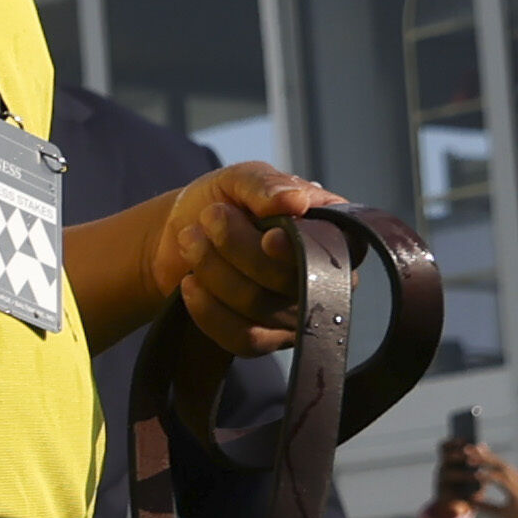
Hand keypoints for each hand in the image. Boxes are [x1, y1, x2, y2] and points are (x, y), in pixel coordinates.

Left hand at [128, 158, 338, 353]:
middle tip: (209, 217)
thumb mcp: (239, 179)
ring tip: (190, 238)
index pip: (337, 250)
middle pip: (289, 280)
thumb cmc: (221, 202)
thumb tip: (297, 201)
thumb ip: (266, 185)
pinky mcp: (265, 338)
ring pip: (260, 306)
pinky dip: (209, 310)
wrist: (179, 232)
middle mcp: (323, 277)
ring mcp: (295, 313)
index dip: (300, 250)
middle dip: (238, 246)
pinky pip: (244, 338)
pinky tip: (189, 283)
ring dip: (214, 269)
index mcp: (330, 232)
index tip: (268, 236)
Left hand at [429, 436, 517, 517]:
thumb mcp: (501, 512)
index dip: (487, 458)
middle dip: (483, 454)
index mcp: (515, 482)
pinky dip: (489, 477)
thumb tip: (472, 503)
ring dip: (484, 461)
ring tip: (468, 458)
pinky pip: (502, 481)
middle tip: (467, 448)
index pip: (499, 466)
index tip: (474, 452)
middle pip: (499, 463)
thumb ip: (487, 506)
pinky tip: (476, 475)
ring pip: (500, 468)